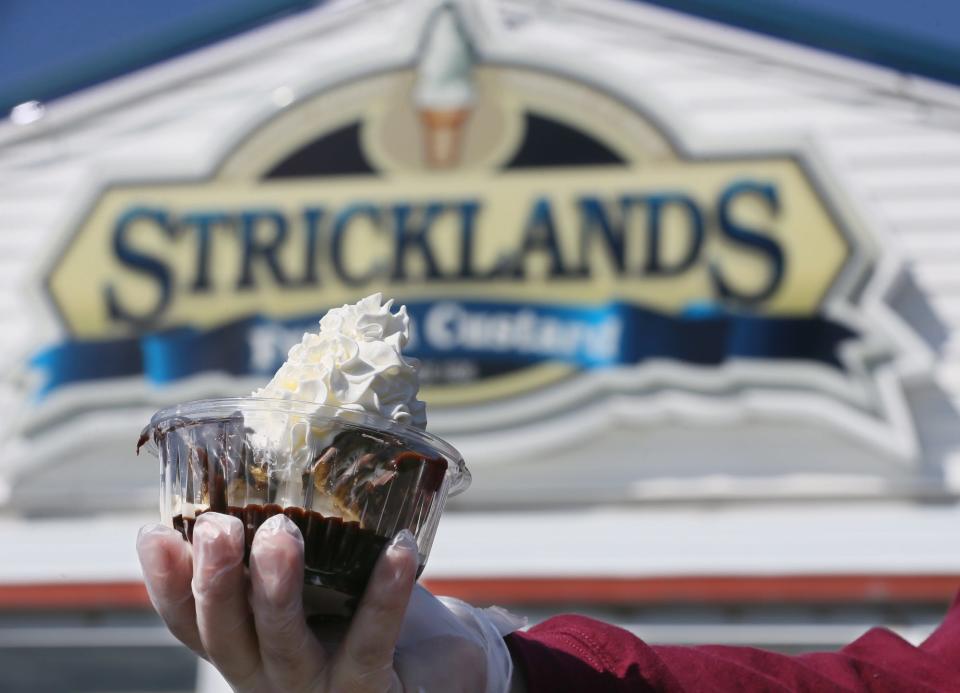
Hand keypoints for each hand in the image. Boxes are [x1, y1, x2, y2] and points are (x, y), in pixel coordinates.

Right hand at [137, 513, 515, 691]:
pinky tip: (398, 550)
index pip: (193, 622)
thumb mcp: (318, 577)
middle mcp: (272, 676)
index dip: (167, 583)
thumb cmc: (363, 610)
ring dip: (277, 588)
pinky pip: (373, 641)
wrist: (437, 665)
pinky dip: (384, 595)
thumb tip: (257, 452)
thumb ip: (279, 541)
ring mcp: (321, 688)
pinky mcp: (373, 690)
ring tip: (280, 533)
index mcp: (249, 645)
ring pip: (286, 644)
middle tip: (216, 525)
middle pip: (226, 637)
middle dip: (215, 579)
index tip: (153, 532)